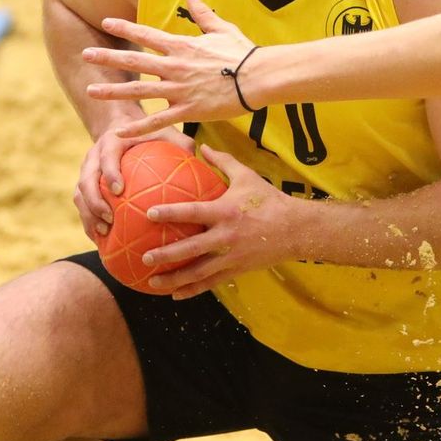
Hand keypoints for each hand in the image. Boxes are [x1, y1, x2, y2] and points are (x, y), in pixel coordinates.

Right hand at [73, 125, 194, 242]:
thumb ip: (180, 143)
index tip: (119, 190)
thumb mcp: (165, 132)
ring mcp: (87, 172)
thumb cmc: (149, 134)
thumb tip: (199, 159)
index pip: (106, 157)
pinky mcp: (85, 185)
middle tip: (110, 218)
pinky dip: (89, 222)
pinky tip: (102, 240)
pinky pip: (82, 206)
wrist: (120, 127)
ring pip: (79, 195)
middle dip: (94, 201)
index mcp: (112, 142)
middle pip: (86, 180)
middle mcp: (94, 156)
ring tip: (104, 233)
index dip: (110, 173)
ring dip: (89, 215)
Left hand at [83, 0, 257, 137]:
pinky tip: (119, 132)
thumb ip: (203, 13)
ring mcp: (179, 89)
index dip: (124, 27)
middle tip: (85, 54)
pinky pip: (158, 120)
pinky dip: (138, 127)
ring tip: (91, 90)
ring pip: (139, 90)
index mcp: (182, 46)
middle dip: (107, 57)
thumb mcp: (221, 28)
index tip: (105, 23)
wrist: (260, 77)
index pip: (146, 34)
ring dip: (113, 90)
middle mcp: (175, 66)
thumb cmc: (243, 52)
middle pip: (134, 60)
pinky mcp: (188, 110)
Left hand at [137, 145, 294, 299]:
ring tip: (152, 281)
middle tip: (144, 257)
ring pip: (198, 272)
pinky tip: (175, 294)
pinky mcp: (236, 269)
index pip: (193, 212)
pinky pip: (210, 283)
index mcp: (226, 211)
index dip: (171, 213)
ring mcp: (231, 256)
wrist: (296, 229)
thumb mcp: (247, 176)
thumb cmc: (269, 199)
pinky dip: (192, 290)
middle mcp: (226, 236)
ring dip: (174, 279)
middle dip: (166, 255)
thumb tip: (201, 146)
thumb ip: (222, 162)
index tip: (149, 213)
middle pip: (191, 249)